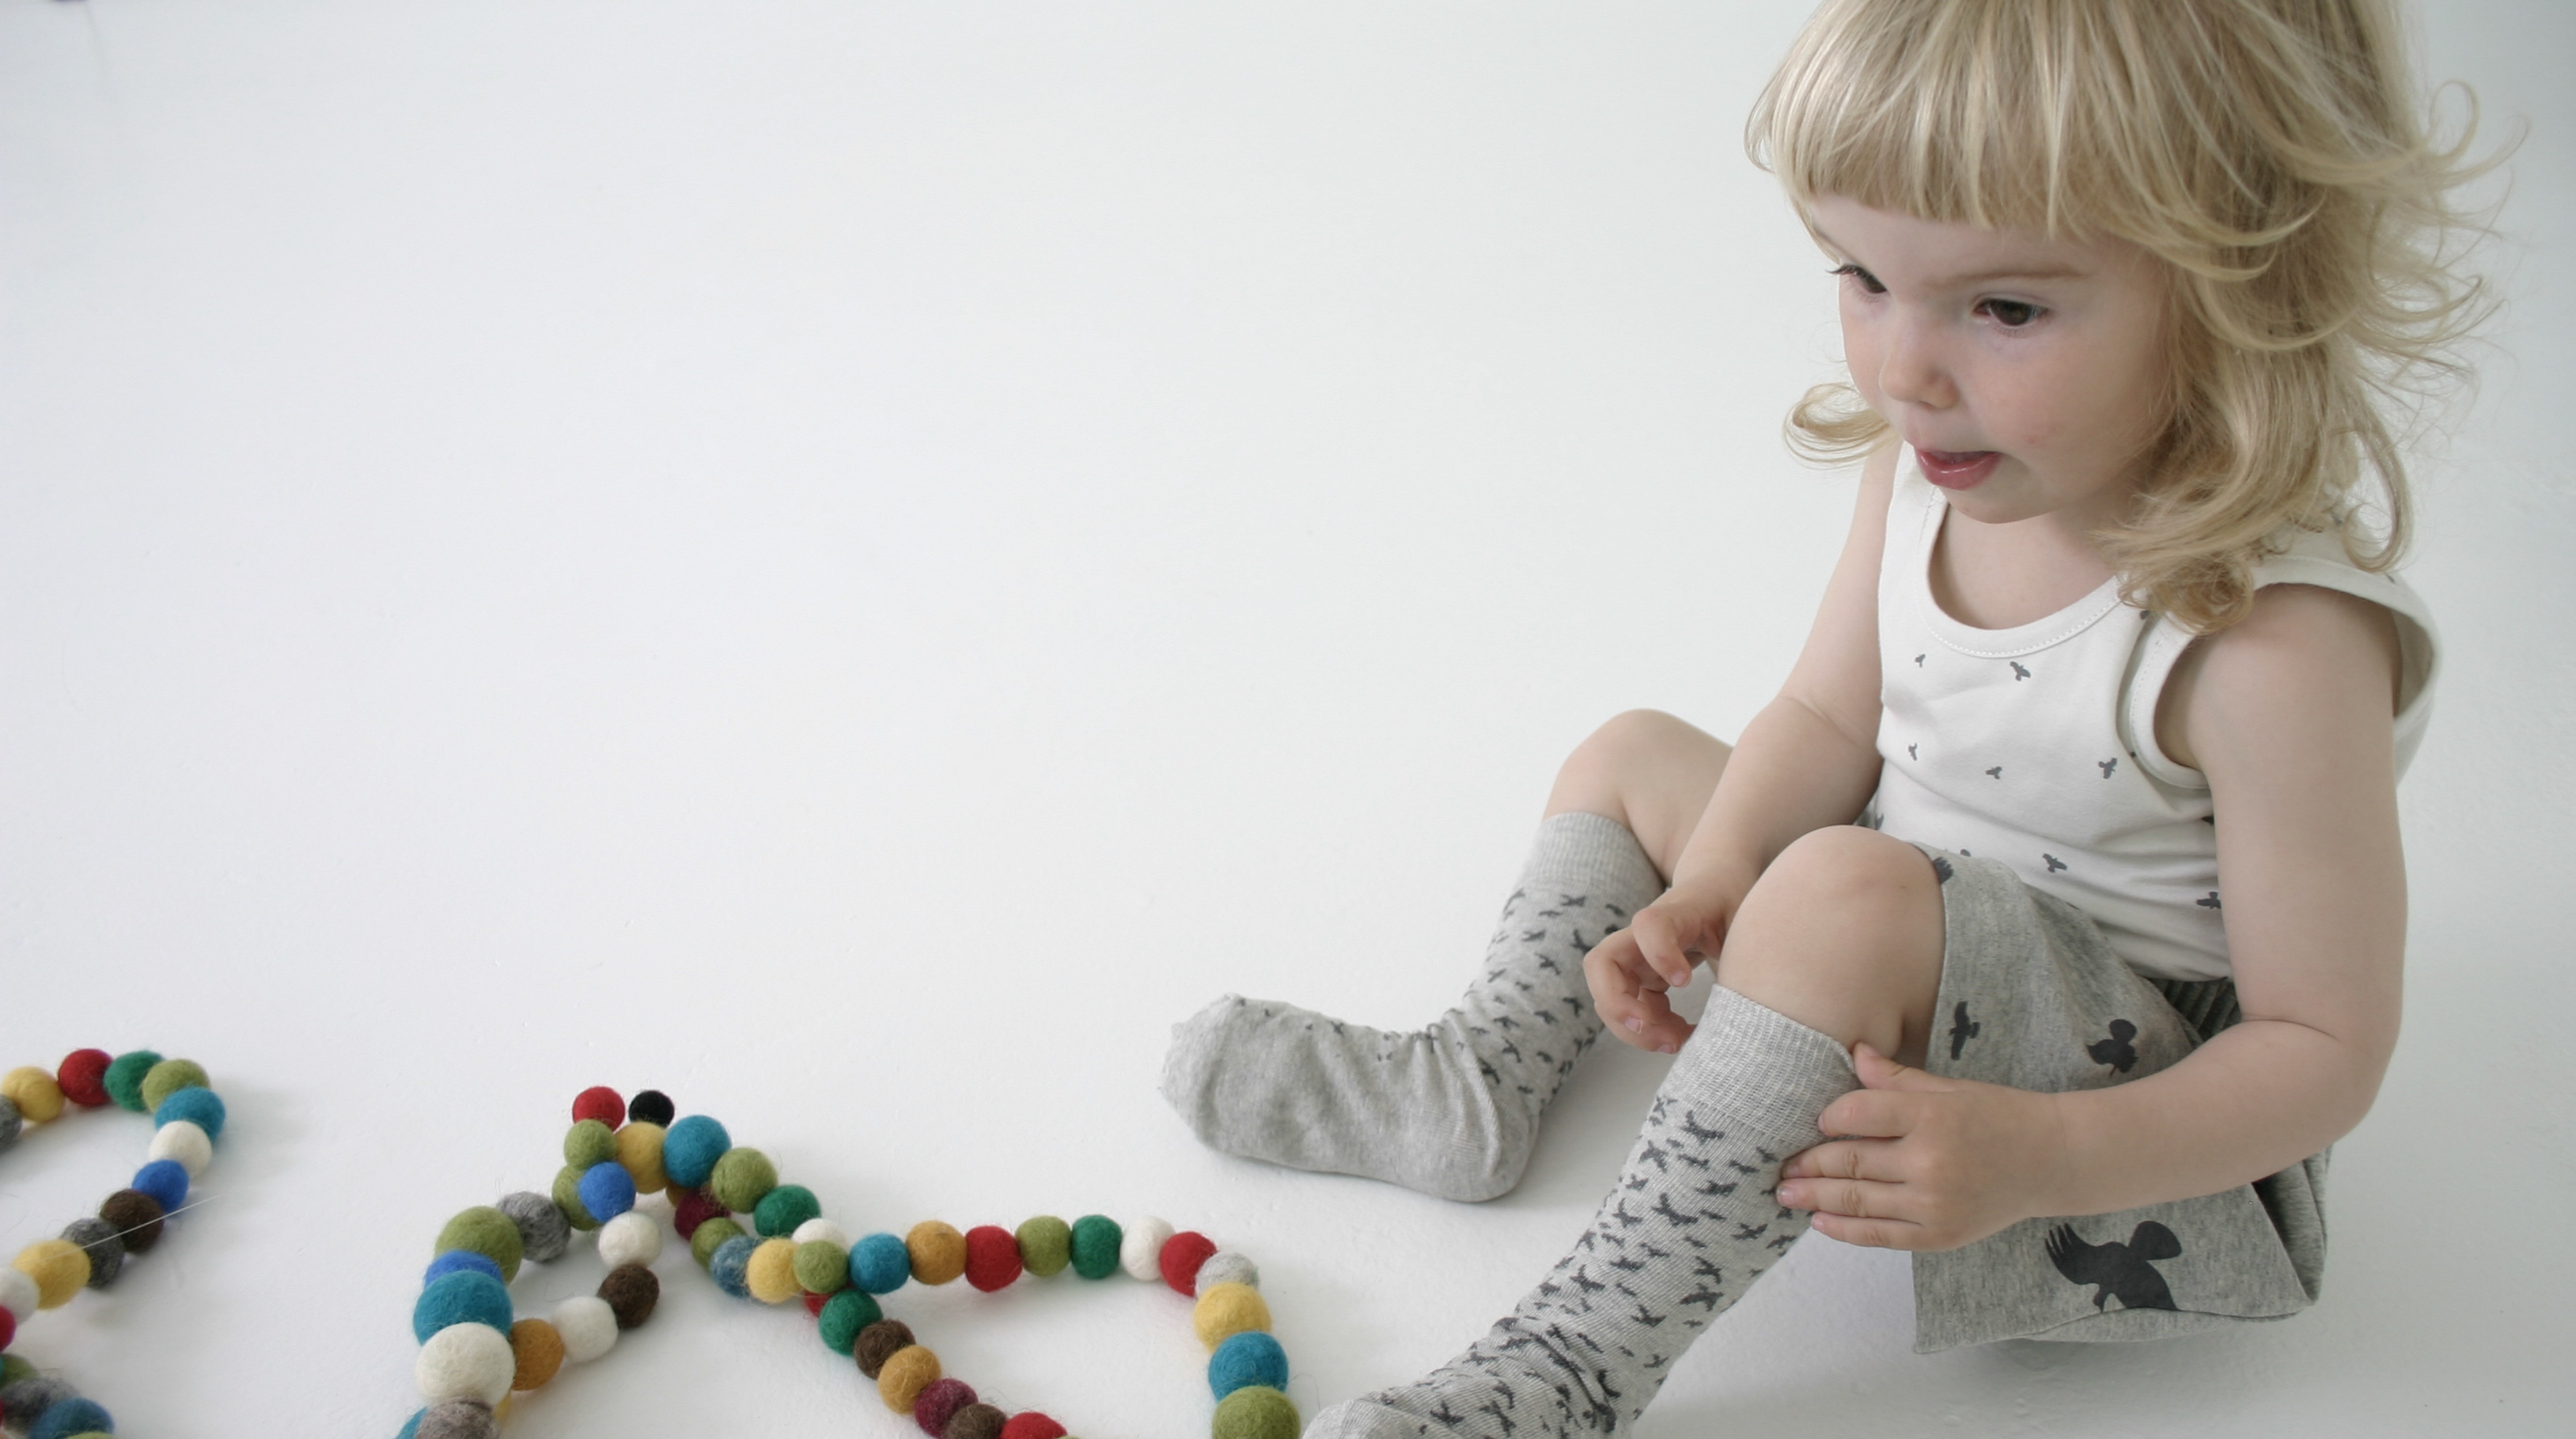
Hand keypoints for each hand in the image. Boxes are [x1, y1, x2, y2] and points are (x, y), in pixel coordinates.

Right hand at [1583, 886, 1737, 1053]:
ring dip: (1634, 1029)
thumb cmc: (1731, 902)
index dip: (1660, 954)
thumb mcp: (1746, 919)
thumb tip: (1744, 1000)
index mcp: (1676, 914)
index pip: (1650, 925)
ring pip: (1608, 995)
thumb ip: (1746, 948)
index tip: (1685, 981)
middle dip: (1618, 1006)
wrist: (1715, 886)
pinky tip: (1683, 1036)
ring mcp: (1639, 958)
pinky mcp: (1643, 977)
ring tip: (1677, 1042)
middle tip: (1654, 1031)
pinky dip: (1651, 1031)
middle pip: (1602, 964)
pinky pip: (1633, 1009)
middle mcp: (1644, 936)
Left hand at [1774, 1045, 2069, 1251]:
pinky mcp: (1939, 1236)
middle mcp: (1930, 1161)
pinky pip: (1879, 1235)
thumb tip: (1853, 1050)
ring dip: (1814, 1198)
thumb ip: (1896, 1079)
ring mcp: (1934, 1204)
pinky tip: (1819, 1222)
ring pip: (1856, 1200)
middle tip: (1778, 1166)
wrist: (2052, 1161)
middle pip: (1849, 1160)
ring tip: (1785, 1194)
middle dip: (1807, 1164)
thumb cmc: (1997, 1117)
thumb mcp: (1949, 1089)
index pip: (1857, 1113)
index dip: (1827, 1118)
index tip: (1813, 1122)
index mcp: (1932, 1116)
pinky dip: (1844, 1229)